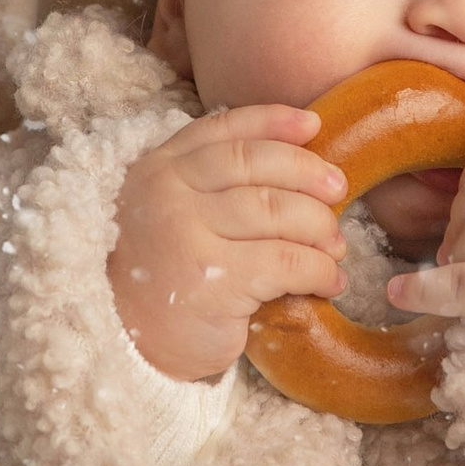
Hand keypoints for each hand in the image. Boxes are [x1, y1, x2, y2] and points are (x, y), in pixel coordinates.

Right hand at [109, 107, 347, 384]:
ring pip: (275, 210)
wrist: (126, 344)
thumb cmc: (162, 276)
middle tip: (338, 189)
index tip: (313, 125)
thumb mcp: (173, 214)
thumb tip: (298, 160)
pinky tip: (330, 281)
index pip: (222, 128)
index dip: (273, 121)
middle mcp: (168, 193)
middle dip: (307, 171)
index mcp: (159, 169)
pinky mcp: (214, 282)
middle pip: (254, 164)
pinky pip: (285, 263)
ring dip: (319, 226)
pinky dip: (318, 270)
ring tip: (336, 246)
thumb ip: (211, 184)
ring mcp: (187, 235)